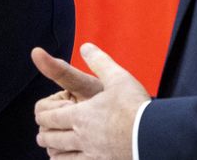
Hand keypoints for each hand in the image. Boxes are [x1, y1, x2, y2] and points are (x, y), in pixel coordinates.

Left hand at [32, 43, 149, 158]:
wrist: (155, 135)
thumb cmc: (135, 105)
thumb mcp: (117, 77)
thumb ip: (99, 61)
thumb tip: (85, 46)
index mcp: (81, 115)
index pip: (49, 117)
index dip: (42, 115)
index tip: (41, 113)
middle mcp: (82, 137)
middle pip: (52, 138)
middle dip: (44, 134)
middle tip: (42, 132)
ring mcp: (92, 154)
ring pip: (61, 156)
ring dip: (53, 151)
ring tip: (52, 148)